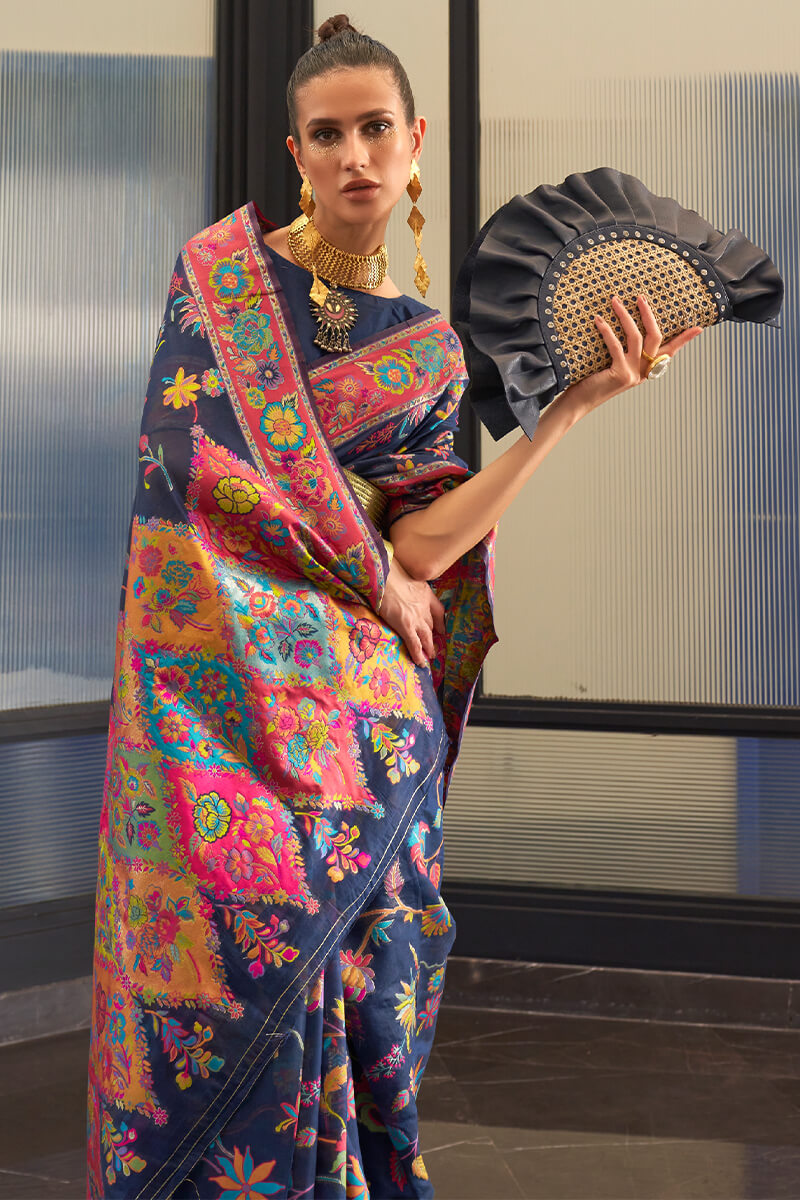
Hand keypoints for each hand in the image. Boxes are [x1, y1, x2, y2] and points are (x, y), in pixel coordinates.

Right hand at [377, 554, 445, 668]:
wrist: (383, 575)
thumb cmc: (388, 571)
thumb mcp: (405, 575)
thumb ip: (406, 584)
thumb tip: (398, 585)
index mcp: (424, 593)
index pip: (438, 610)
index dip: (440, 621)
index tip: (441, 628)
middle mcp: (423, 607)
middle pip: (431, 624)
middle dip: (433, 636)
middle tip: (434, 646)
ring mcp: (416, 617)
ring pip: (426, 637)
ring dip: (429, 648)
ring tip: (430, 656)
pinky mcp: (406, 626)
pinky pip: (415, 644)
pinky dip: (418, 654)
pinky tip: (421, 662)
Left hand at [561, 294, 701, 418]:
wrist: (578, 403)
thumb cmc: (592, 380)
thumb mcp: (612, 364)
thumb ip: (623, 351)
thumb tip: (624, 324)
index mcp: (646, 369)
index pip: (670, 351)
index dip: (684, 339)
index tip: (699, 327)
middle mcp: (642, 372)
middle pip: (655, 337)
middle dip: (648, 315)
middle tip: (640, 297)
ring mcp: (633, 374)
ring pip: (636, 337)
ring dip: (625, 316)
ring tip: (615, 301)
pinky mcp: (620, 374)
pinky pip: (616, 346)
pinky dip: (607, 331)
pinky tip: (598, 320)